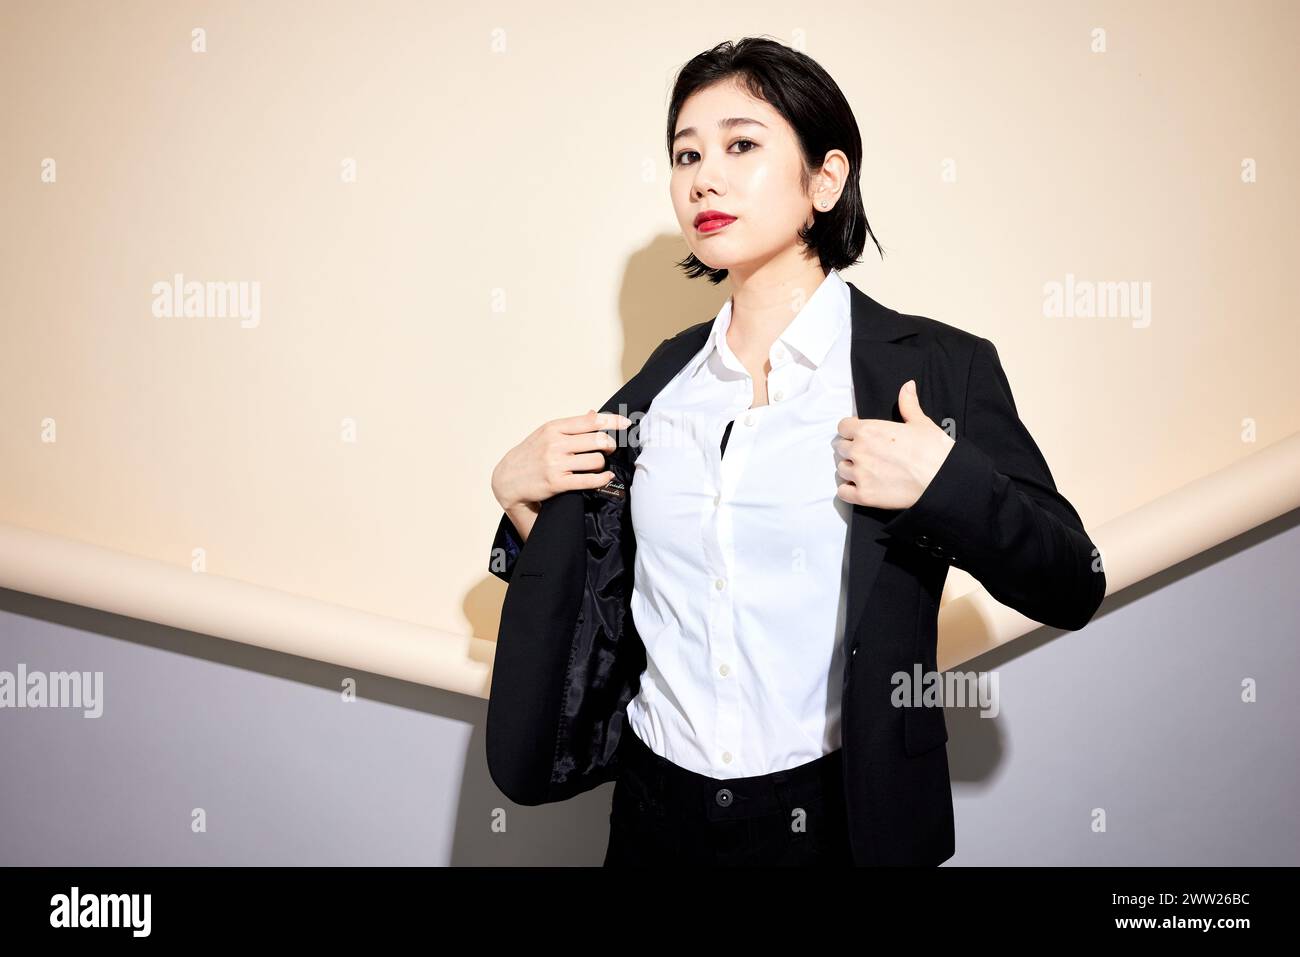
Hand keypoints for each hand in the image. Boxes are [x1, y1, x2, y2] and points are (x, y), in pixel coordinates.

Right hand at [491, 409, 632, 511]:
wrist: (507, 479)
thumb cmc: (530, 455)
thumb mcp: (546, 434)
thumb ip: (571, 426)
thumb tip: (594, 413)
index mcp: (554, 428)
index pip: (590, 421)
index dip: (612, 421)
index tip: (625, 423)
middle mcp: (555, 443)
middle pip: (598, 441)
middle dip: (609, 445)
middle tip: (609, 449)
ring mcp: (556, 463)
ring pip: (596, 461)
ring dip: (603, 464)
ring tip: (598, 464)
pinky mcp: (557, 483)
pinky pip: (589, 480)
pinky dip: (602, 479)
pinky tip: (605, 477)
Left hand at [834, 380, 954, 509]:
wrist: (942, 479)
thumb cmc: (934, 450)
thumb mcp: (920, 422)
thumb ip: (908, 404)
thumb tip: (908, 385)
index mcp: (869, 430)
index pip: (843, 426)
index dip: (851, 431)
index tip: (861, 436)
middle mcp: (859, 450)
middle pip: (841, 448)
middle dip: (852, 450)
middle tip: (868, 455)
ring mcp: (860, 474)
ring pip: (841, 469)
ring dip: (851, 470)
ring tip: (867, 472)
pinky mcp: (863, 495)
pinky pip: (843, 492)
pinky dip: (849, 490)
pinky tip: (861, 488)